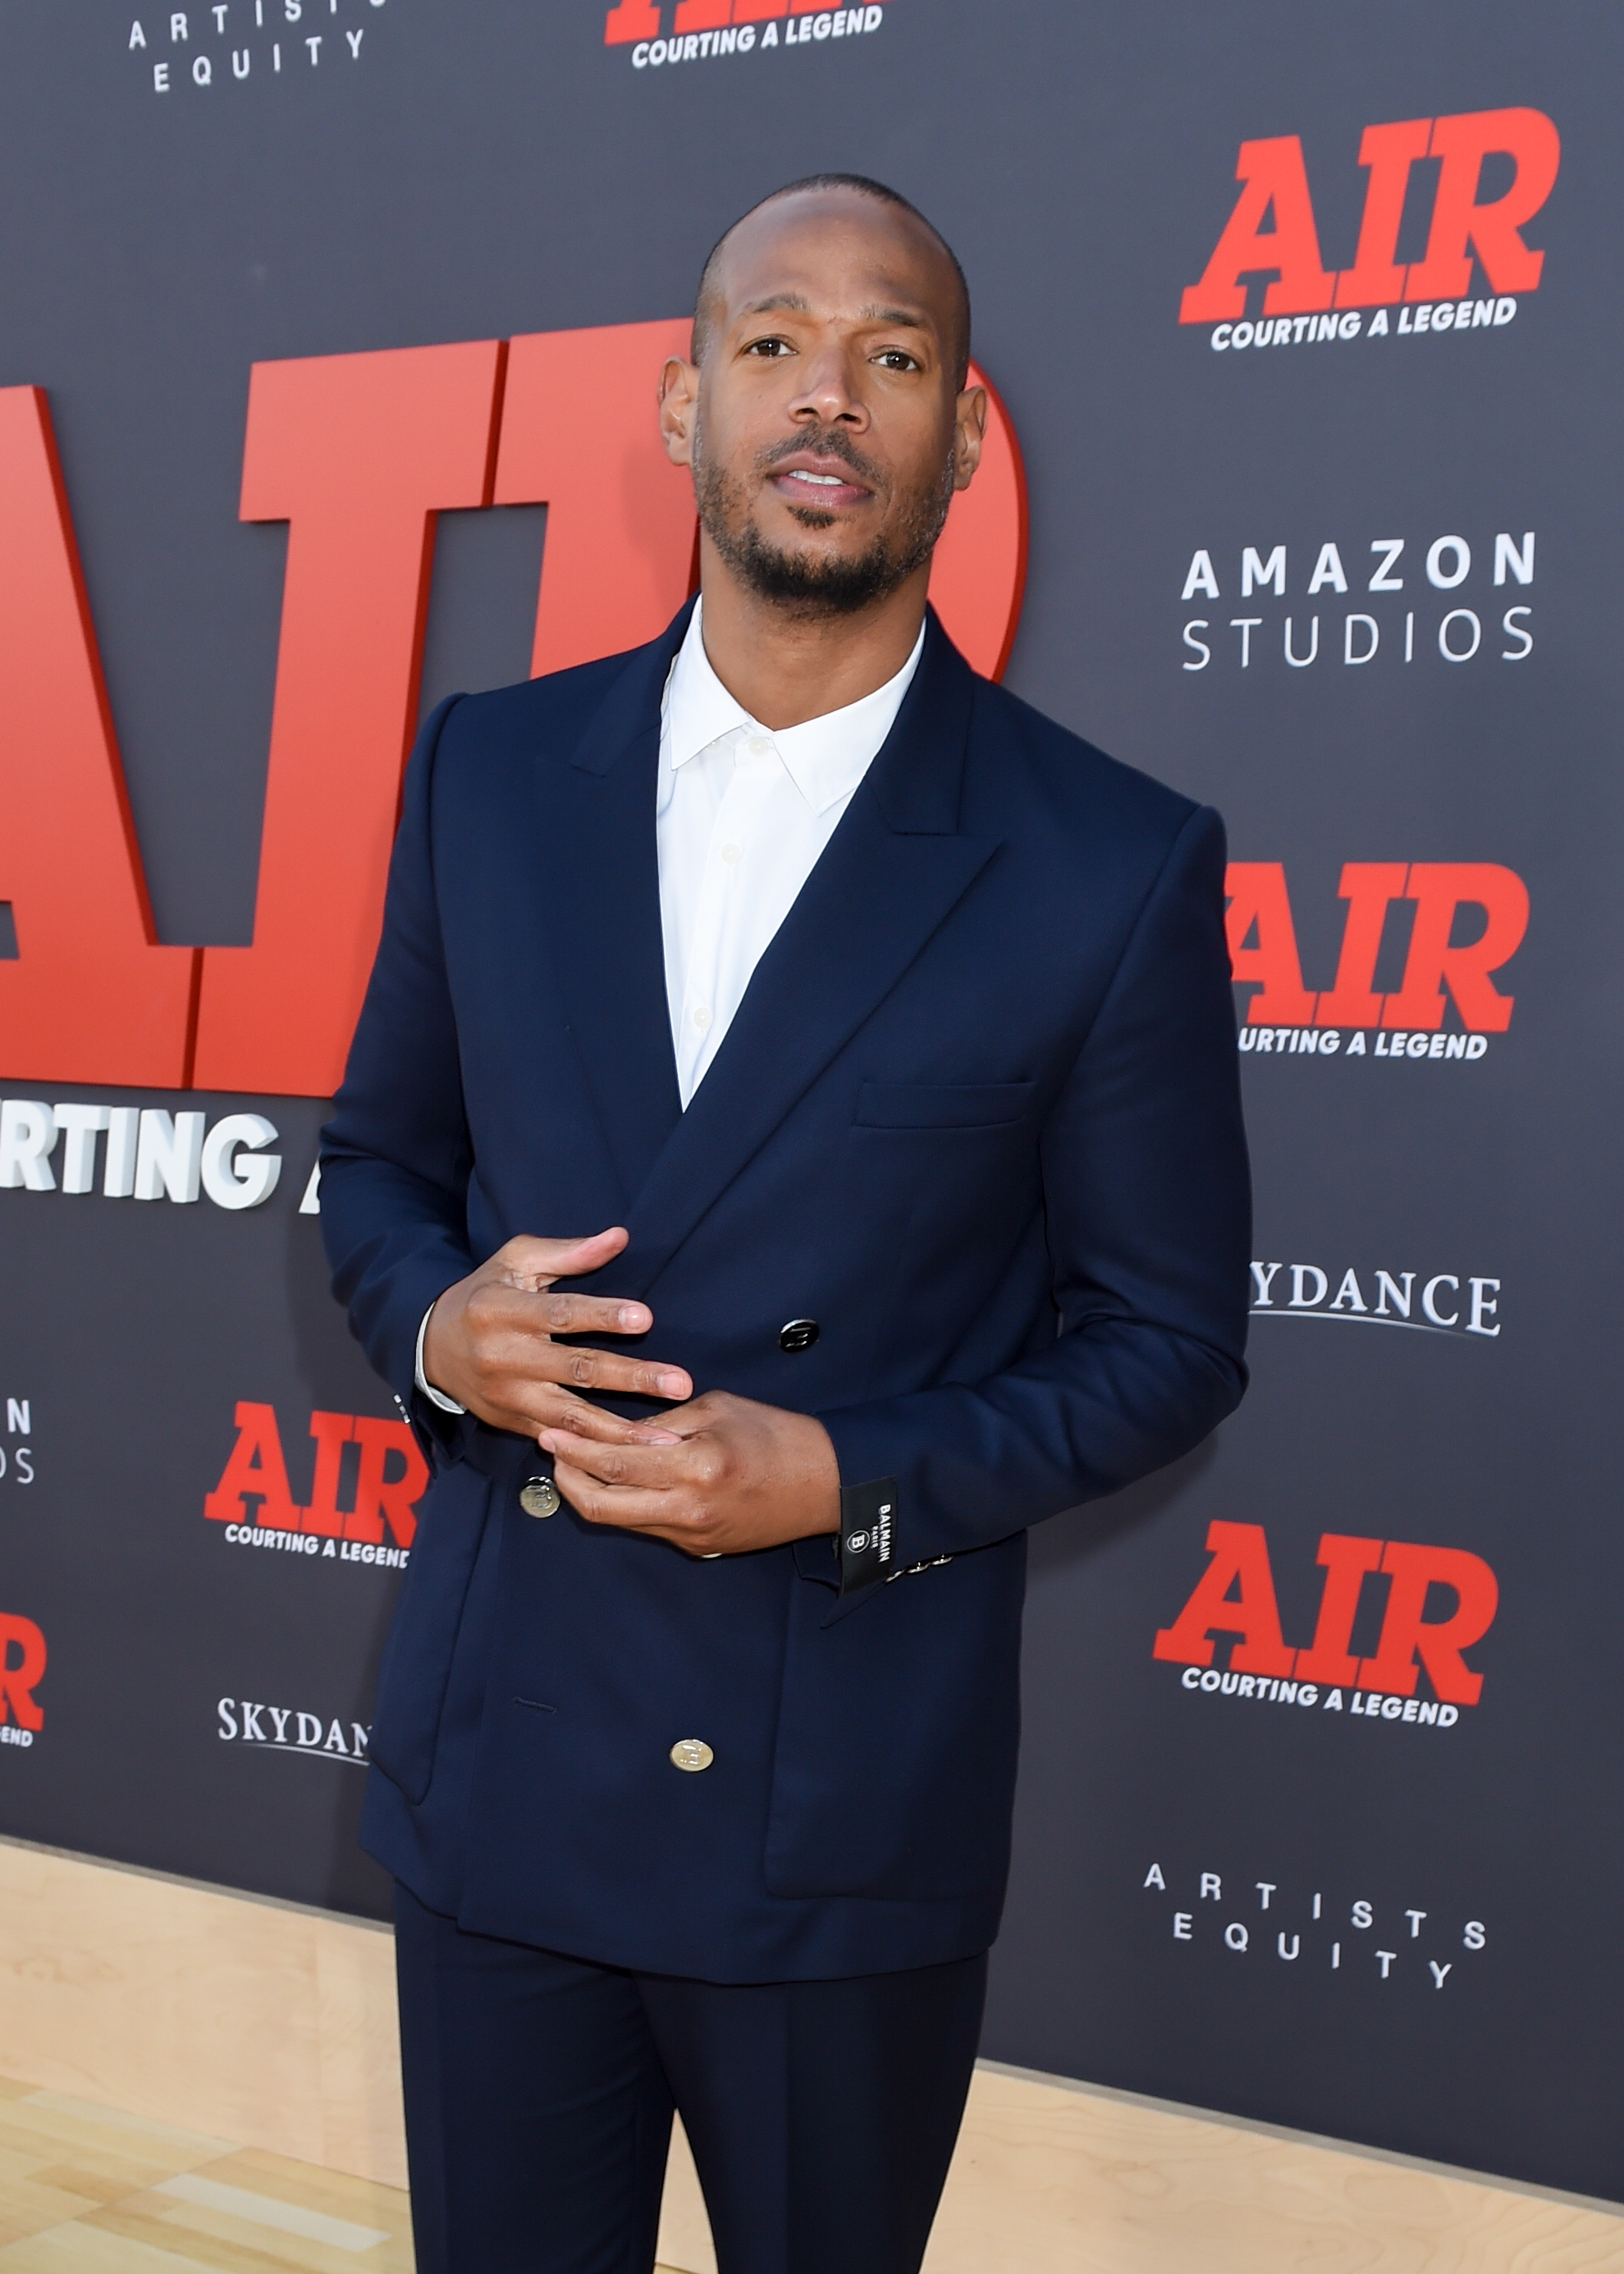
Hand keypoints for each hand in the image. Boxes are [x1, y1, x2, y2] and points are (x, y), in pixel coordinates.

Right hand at [421, 1229, 691, 1446]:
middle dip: (631, 1378)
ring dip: (622, 1430)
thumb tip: (619, 1237)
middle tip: (679, 1382)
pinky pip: (560, 1441)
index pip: (561, 1314)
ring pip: (571, 1418)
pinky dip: (596, 1451)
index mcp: (502, 1310)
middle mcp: (504, 1357)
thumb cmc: (484, 1294)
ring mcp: (508, 1396)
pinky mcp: (513, 1423)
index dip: (603, 1316)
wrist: (431, 1347)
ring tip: (665, 1440)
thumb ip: (568, 1252)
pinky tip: (633, 1459)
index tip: (646, 1318)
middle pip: (576, 1369)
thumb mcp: (516, 1262)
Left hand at [539, 1388, 840, 1557]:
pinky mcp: (697, 1545)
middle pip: (601, 1505)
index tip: (549, 1431)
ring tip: (575, 1463)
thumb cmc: (778, 1436)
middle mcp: (686, 1508)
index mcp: (694, 1466)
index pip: (614, 1463)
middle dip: (567, 1479)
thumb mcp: (717, 1408)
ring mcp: (690, 1533)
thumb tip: (619, 1431)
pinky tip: (616, 1480)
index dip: (574, 1449)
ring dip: (589, 1493)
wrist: (826, 1484)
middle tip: (552, 1451)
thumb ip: (663, 1422)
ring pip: (618, 1520)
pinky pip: (645, 1525)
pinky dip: (622, 1503)